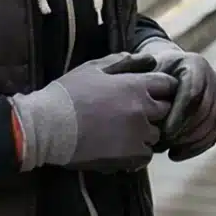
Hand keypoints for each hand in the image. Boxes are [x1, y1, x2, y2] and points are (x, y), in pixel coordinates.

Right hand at [7, 51, 175, 170]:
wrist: (47, 126)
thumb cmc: (67, 94)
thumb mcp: (92, 69)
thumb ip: (121, 62)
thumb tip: (144, 59)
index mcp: (136, 85)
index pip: (168, 84)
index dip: (162, 88)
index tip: (152, 93)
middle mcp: (143, 109)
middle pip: (166, 110)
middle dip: (155, 110)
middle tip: (135, 113)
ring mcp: (139, 134)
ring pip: (156, 134)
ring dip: (146, 133)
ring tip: (124, 132)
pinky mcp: (130, 156)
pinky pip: (146, 155)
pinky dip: (137, 152)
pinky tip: (120, 148)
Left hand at [135, 34, 215, 161]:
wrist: (166, 70)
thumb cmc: (152, 73)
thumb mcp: (148, 72)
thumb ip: (149, 86)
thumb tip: (146, 110)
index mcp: (195, 65)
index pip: (193, 93)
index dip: (180, 115)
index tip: (164, 132)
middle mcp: (212, 79)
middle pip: (205, 111)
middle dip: (185, 131)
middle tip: (163, 144)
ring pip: (210, 125)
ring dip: (189, 142)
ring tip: (166, 150)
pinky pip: (212, 135)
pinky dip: (195, 148)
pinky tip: (175, 154)